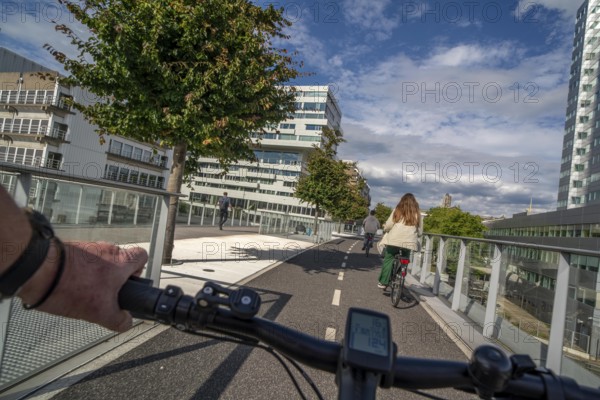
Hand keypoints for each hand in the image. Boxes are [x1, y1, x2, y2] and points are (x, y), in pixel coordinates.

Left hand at [19, 241, 147, 331]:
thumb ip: (118, 319)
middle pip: (119, 262)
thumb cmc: (71, 287)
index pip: (142, 257)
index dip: (139, 272)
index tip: (129, 284)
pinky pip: (82, 261)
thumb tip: (126, 322)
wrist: (38, 271)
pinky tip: (68, 287)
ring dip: (95, 276)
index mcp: (122, 261)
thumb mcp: (100, 313)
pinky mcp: (72, 248)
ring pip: (100, 262)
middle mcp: (108, 249)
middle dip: (113, 279)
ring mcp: (89, 246)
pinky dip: (78, 272)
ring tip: (82, 293)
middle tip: (104, 295)